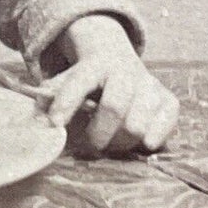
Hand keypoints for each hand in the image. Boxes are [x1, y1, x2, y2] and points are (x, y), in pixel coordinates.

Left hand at [42, 15, 179, 154]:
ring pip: (139, 123)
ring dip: (122, 142)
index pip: (80, 82)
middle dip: (99, 134)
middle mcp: (125, 71)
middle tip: (91, 147)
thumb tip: (39, 124)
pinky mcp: (168, 99)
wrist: (116, 60)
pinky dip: (156, 137)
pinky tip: (143, 144)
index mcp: (94, 64)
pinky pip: (168, 121)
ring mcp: (149, 84)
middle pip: (115, 108)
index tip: (55, 124)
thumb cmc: (85, 81)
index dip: (67, 103)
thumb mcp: (63, 82)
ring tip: (112, 144)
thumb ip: (47, 100)